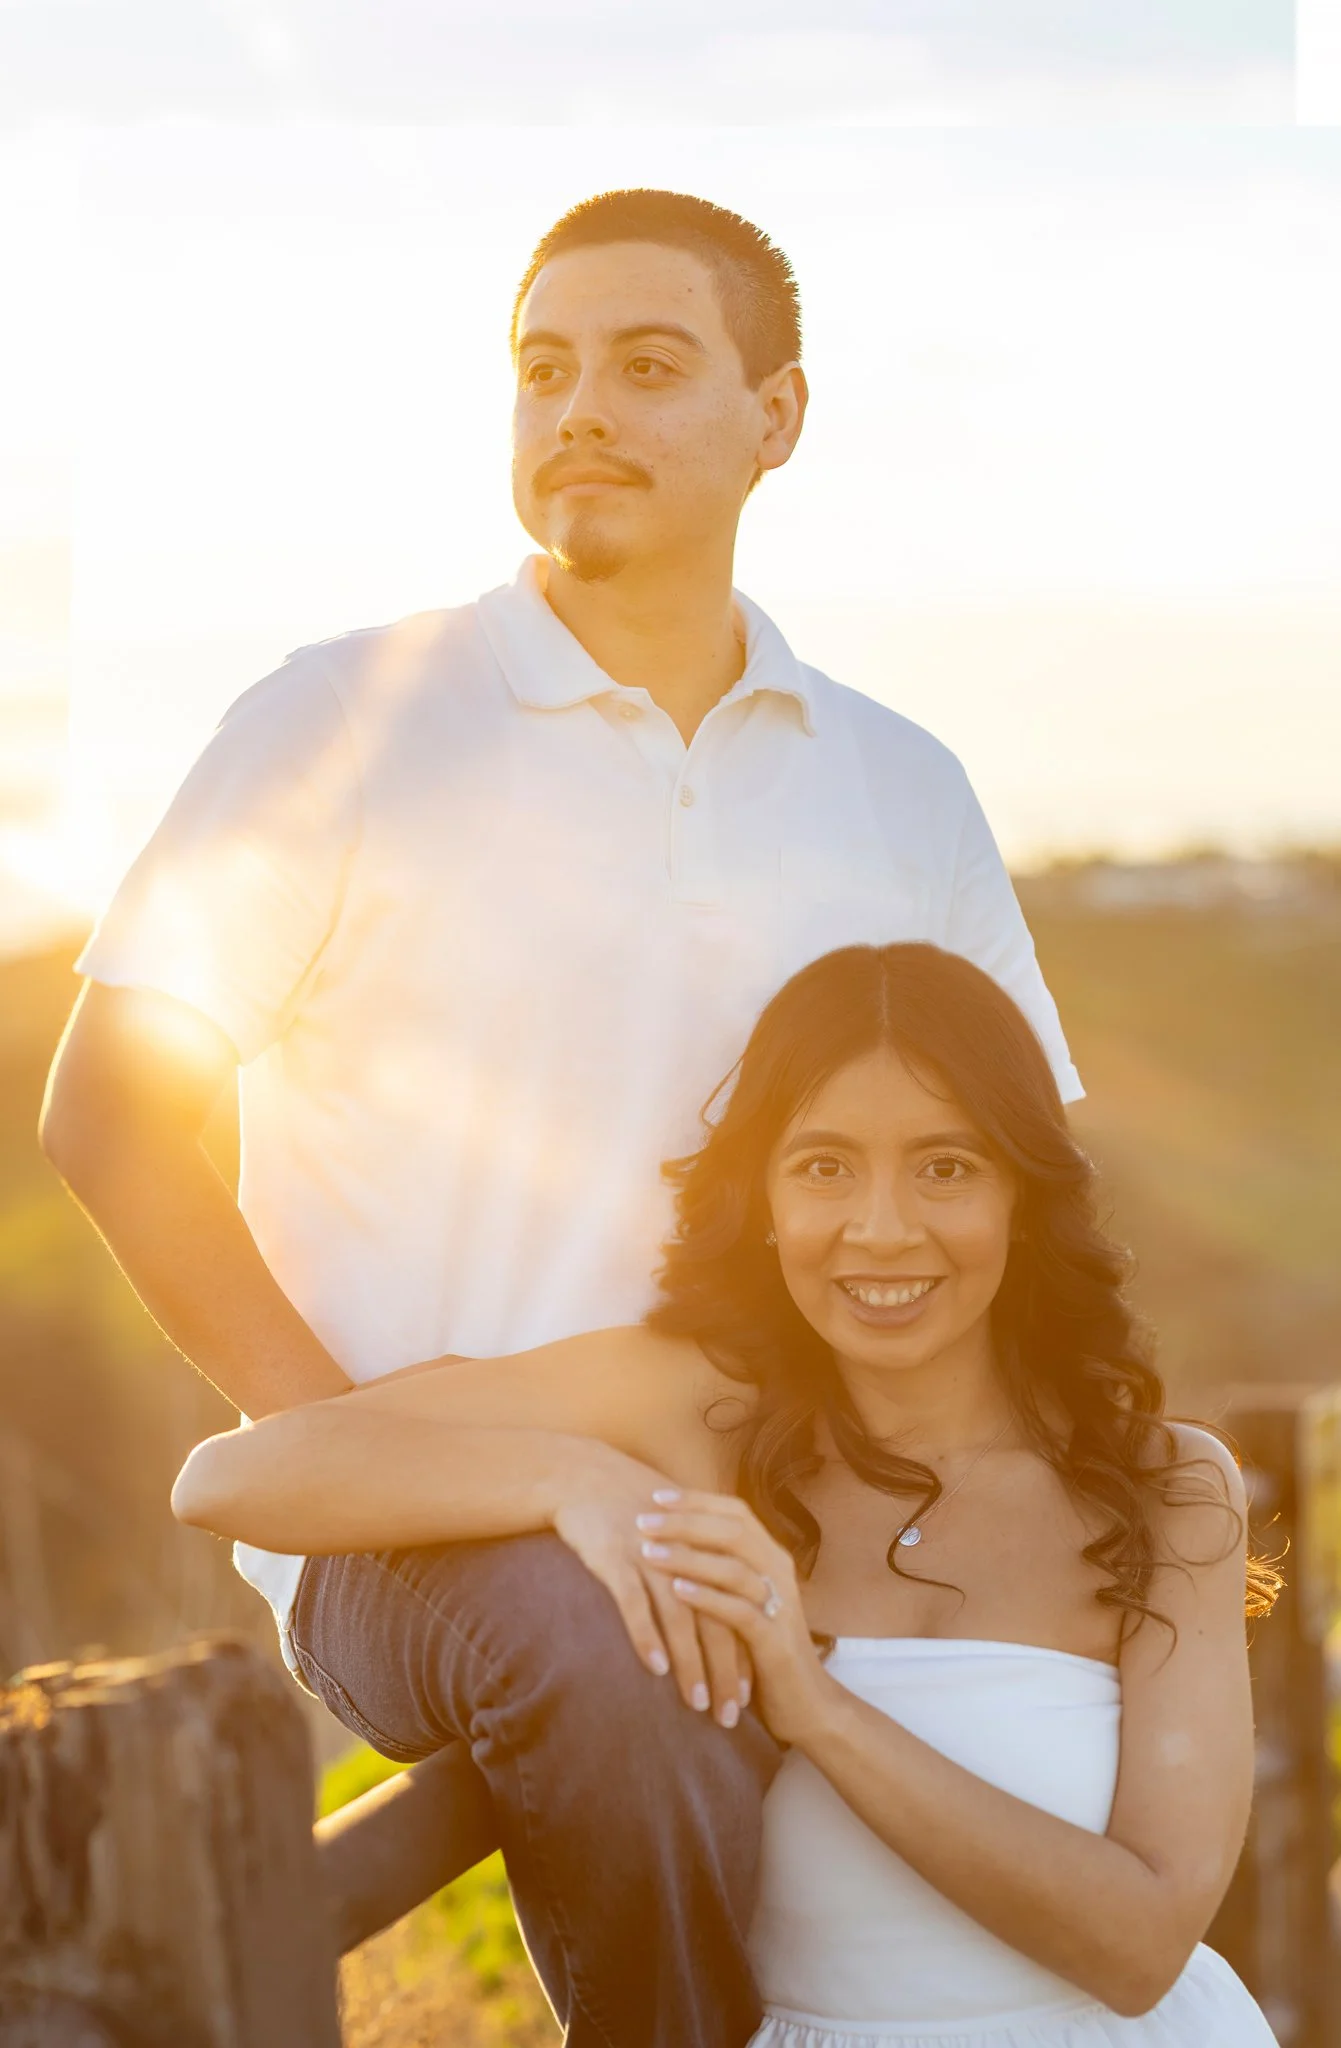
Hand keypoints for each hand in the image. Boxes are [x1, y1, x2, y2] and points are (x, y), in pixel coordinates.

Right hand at [550, 1451, 752, 1729]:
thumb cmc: (631, 1506)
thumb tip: (720, 1611)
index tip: (753, 1692)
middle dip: (727, 1671)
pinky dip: (647, 1636)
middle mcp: (686, 1554)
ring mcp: (651, 1556)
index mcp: (705, 1549)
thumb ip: (701, 1565)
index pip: (736, 1609)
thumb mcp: (677, 1529)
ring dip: (692, 1664)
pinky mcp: (616, 1559)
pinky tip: (657, 1669)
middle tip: (732, 1714)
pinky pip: (635, 1604)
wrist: (586, 1476)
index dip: (745, 1651)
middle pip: (716, 1619)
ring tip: (699, 1704)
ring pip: (680, 1619)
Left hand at [635, 1488, 839, 1746]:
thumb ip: (722, 1571)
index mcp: (770, 1557)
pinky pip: (739, 1611)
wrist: (805, 1703)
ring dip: (688, 1557)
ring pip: (734, 1567)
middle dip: (685, 1522)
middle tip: (642, 1520)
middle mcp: (778, 1572)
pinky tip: (677, 1592)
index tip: (656, 1495)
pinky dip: (706, 1598)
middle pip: (733, 1530)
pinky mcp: (774, 1640)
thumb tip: (678, 1541)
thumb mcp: (743, 1601)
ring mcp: (779, 1604)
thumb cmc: (763, 1649)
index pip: (735, 1512)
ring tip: (649, 1552)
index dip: (696, 1501)